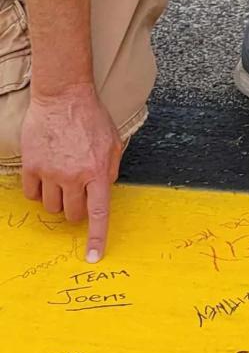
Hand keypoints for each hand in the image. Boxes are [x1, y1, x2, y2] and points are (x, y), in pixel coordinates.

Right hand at [20, 86, 120, 262]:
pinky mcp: (32, 167)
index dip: (97, 238)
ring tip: (63, 179)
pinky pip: (33, 195)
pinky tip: (46, 174)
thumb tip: (103, 191)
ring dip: (58, 200)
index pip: (99, 213)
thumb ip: (110, 169)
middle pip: (73, 214)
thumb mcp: (112, 142)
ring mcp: (51, 172)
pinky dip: (39, 191)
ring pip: (52, 207)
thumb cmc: (91, 117)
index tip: (94, 256)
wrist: (63, 96)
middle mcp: (74, 175)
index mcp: (98, 170)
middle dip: (77, 209)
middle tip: (79, 192)